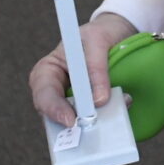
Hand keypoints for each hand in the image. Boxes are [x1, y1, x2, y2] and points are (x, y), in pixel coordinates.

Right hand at [30, 11, 137, 126]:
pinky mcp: (92, 109)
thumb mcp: (98, 41)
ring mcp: (74, 102)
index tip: (70, 119)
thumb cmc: (99, 34)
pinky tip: (119, 116)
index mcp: (48, 71)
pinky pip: (96, 120)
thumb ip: (96, 68)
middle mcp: (57, 90)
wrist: (117, 35)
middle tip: (89, 130)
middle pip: (56, 115)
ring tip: (108, 125)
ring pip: (77, 122)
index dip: (54, 108)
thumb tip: (99, 100)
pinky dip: (107, 120)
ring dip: (92, 125)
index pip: (44, 93)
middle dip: (72, 124)